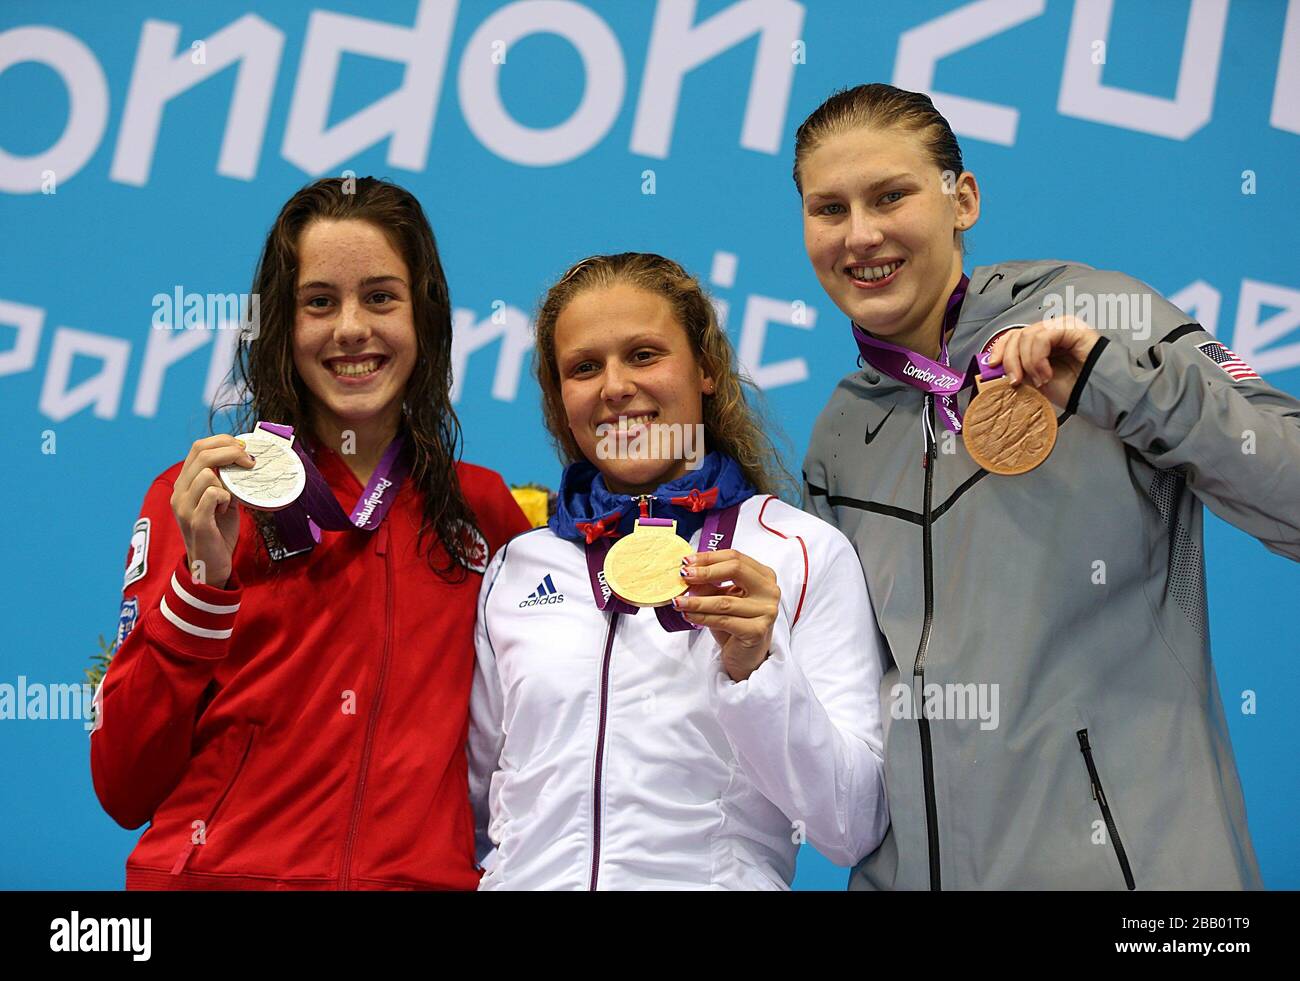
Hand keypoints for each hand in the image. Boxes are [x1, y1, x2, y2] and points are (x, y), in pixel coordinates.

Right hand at [170, 435, 253, 588]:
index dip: (222, 441)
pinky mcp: (195, 520)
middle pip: (202, 454)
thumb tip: (246, 460)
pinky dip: (225, 496)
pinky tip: (226, 507)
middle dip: (231, 451)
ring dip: (227, 480)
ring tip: (231, 496)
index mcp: (185, 483)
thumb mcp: (223, 500)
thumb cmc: (218, 531)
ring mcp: (185, 506)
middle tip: (250, 460)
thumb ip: (227, 481)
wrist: (211, 564)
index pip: (198, 447)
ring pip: (207, 474)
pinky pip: (212, 494)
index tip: (243, 447)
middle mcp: (180, 491)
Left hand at [673, 549, 779, 682]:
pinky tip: (688, 615)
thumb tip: (688, 573)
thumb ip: (710, 584)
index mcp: (763, 576)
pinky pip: (723, 620)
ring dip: (696, 600)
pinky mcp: (757, 630)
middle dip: (705, 572)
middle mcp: (770, 590)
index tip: (686, 561)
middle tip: (683, 576)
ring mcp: (766, 611)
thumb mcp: (722, 598)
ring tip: (678, 601)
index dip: (709, 558)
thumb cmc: (735, 624)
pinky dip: (702, 617)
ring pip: (724, 600)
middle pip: (735, 570)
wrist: (746, 656)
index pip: (735, 557)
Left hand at [986, 315, 1100, 408]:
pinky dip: (1038, 359)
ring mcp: (1061, 326)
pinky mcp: (1071, 327)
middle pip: (1017, 335)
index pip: (1013, 336)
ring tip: (1040, 381)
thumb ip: (1018, 370)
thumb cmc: (1071, 388)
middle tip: (1016, 381)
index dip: (999, 349)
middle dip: (1011, 360)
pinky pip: (1043, 337)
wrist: (1097, 394)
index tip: (992, 366)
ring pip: (1027, 335)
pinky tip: (1046, 374)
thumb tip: (994, 368)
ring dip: (1027, 363)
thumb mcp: (1035, 381)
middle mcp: (1050, 330)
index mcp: (1040, 341)